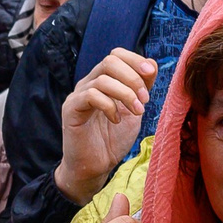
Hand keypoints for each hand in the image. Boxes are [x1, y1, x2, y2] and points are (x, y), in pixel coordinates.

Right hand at [55, 48, 155, 201]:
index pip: (116, 55)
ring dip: (126, 94)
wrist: (94, 167)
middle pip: (109, 61)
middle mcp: (89, 84)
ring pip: (103, 78)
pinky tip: (116, 120)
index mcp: (104, 81)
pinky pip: (90, 95)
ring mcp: (78, 95)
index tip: (151, 74)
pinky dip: (109, 106)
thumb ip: (142, 88)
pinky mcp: (71, 109)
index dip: (135, 60)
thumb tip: (151, 63)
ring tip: (137, 112)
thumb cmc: (112, 140)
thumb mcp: (134, 110)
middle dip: (133, 77)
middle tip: (145, 100)